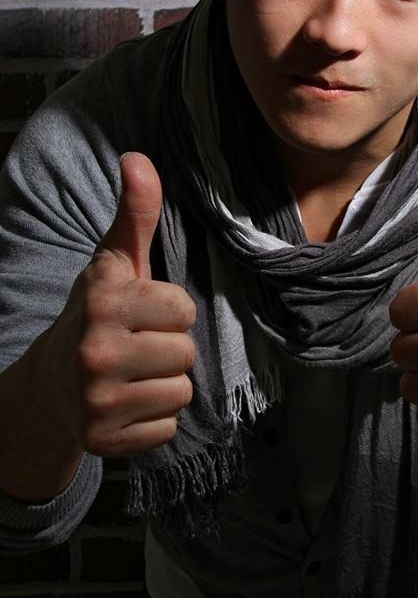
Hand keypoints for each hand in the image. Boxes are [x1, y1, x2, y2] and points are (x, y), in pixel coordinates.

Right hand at [40, 152, 195, 457]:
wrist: (53, 381)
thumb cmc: (97, 312)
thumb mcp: (115, 260)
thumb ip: (135, 211)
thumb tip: (137, 156)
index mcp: (103, 301)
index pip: (182, 308)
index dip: (169, 310)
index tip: (143, 312)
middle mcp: (95, 351)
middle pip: (185, 352)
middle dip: (169, 348)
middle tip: (138, 346)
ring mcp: (96, 401)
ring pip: (180, 392)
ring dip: (164, 383)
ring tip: (134, 373)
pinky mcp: (102, 441)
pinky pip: (167, 428)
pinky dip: (153, 419)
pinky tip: (128, 403)